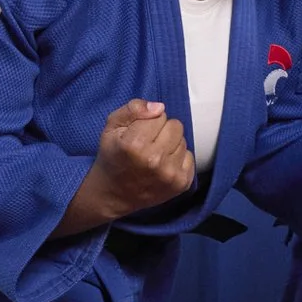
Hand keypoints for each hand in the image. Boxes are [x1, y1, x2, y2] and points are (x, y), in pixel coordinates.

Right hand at [93, 98, 195, 213]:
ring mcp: (170, 174)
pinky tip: (162, 166)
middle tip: (148, 144)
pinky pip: (190, 157)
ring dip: (170, 145)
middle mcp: (154, 160)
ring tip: (154, 156)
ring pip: (183, 141)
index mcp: (134, 144)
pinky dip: (178, 159)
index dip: (149, 121)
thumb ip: (133, 109)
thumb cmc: (112, 157)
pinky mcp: (181, 183)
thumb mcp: (111, 127)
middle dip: (162, 130)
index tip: (138, 133)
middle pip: (176, 126)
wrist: (113, 194)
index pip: (160, 115)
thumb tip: (159, 107)